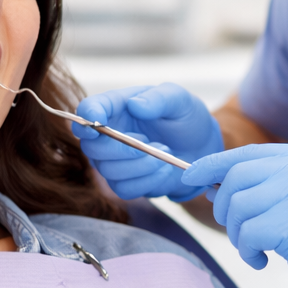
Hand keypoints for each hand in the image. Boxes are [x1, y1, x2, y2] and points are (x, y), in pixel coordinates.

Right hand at [73, 84, 222, 200]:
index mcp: (116, 106)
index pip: (89, 109)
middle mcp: (108, 134)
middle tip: (151, 143)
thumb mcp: (179, 100)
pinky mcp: (124, 182)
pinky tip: (164, 169)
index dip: (87, 116)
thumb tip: (135, 105)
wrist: (200, 148)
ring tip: (166, 153)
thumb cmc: (184, 118)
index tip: (98, 122)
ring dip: (141, 165)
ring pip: (109, 171)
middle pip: (92, 147)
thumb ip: (160, 98)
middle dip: (122, 149)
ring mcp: (113, 161)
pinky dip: (148, 181)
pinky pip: (124, 189)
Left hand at [181, 144, 287, 287]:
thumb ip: (272, 186)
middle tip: (241, 235)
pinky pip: (249, 233)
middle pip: (237, 177)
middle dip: (225, 209)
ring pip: (239, 206)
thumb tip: (213, 183)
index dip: (212, 165)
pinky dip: (247, 252)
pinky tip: (264, 262)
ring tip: (258, 251)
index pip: (248, 153)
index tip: (189, 176)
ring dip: (239, 236)